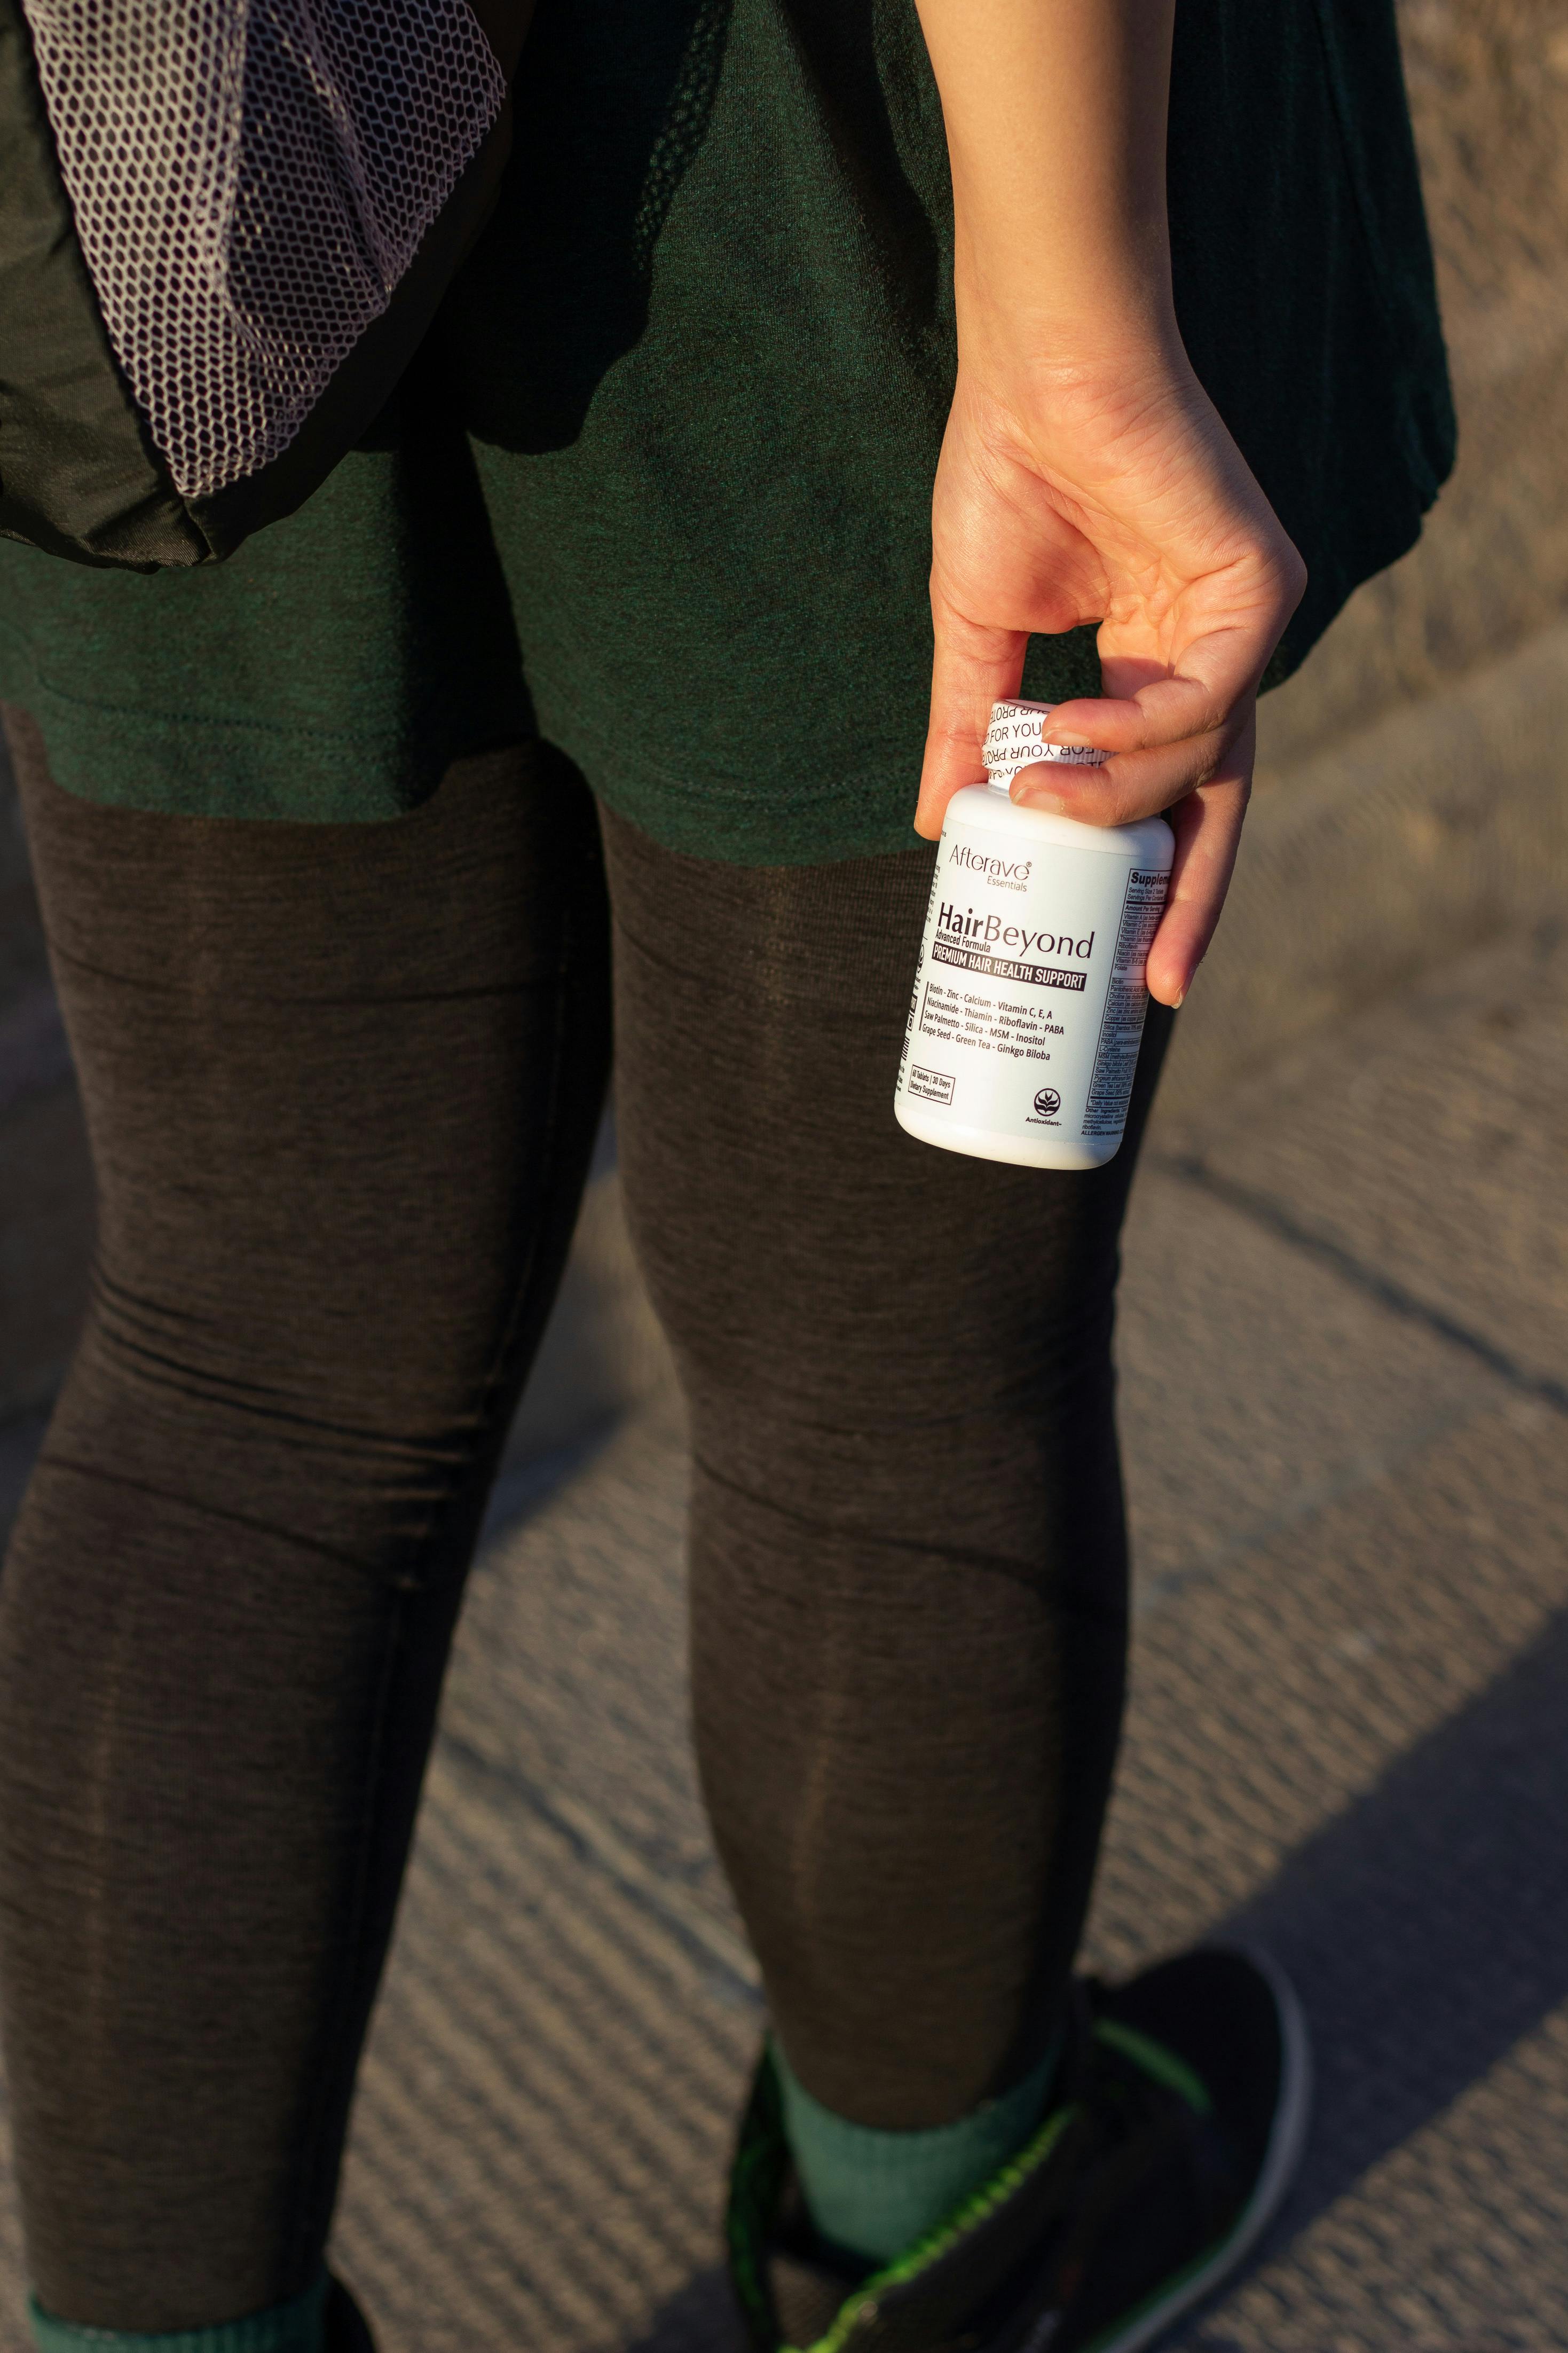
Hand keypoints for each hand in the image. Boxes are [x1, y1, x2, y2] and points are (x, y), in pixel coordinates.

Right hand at [915, 340, 1305, 1006]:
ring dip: (1115, 795)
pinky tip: (1070, 727)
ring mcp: (1240, 620)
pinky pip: (1211, 696)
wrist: (1035, 372)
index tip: (1125, 971)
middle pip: (1215, 802)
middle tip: (1155, 979)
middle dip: (1189, 896)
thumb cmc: (1004, 478)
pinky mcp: (1259, 584)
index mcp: (1148, 665)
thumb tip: (943, 831)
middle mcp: (1207, 652)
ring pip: (1202, 758)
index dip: (1150, 879)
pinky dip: (1140, 729)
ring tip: (1036, 797)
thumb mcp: (976, 637)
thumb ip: (971, 732)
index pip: (1168, 793)